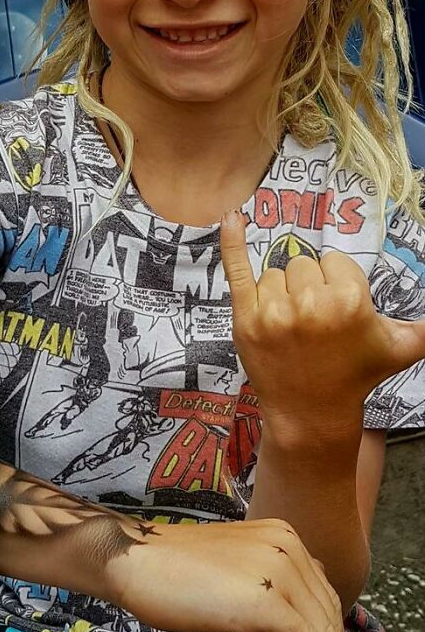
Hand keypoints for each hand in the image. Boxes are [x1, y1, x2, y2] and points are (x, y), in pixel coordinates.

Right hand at [107, 517, 367, 631]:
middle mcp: (288, 546)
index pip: (321, 595)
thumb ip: (269, 586)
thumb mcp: (236, 570)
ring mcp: (279, 570)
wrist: (136, 558)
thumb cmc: (172, 570)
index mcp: (282, 536)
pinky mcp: (267, 602)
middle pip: (328, 616)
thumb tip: (295, 628)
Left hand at [219, 209, 424, 436]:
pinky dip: (232, 242)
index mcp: (349, 300)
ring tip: (294, 326)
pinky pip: (237, 269)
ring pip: (276, 272)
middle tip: (316, 324)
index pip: (336, 262)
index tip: (338, 313)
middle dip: (310, 287)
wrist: (311, 414)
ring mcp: (274, 311)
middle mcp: (311, 303)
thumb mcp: (399, 348)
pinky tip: (232, 218)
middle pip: (304, 264)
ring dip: (283, 292)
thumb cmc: (356, 375)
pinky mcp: (245, 318)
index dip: (338, 284)